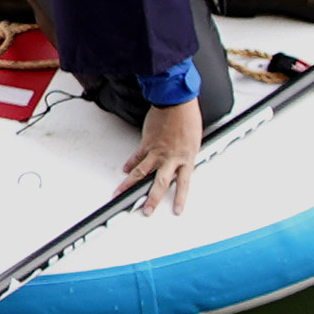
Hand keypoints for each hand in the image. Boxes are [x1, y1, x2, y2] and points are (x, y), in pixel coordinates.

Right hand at [125, 94, 203, 217]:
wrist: (176, 103)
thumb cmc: (188, 119)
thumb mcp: (193, 142)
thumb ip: (185, 156)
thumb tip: (180, 164)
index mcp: (186, 159)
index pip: (184, 184)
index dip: (180, 199)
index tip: (176, 211)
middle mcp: (171, 158)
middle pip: (159, 184)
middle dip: (151, 199)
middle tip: (145, 210)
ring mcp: (156, 151)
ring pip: (142, 172)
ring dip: (130, 184)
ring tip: (120, 193)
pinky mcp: (146, 143)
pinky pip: (137, 157)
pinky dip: (130, 164)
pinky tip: (125, 170)